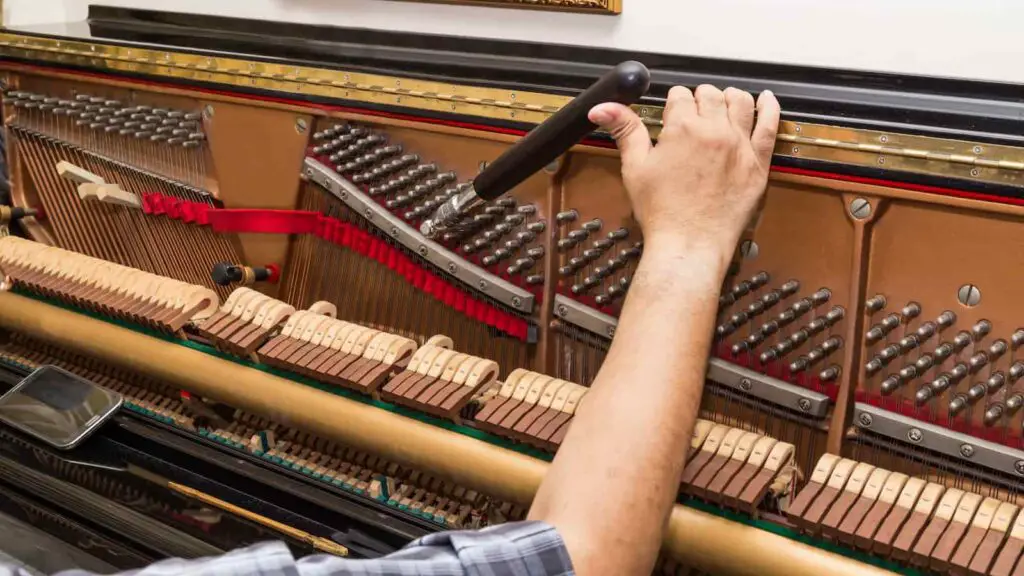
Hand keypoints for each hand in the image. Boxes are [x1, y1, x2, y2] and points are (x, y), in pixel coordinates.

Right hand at [589, 85, 780, 270]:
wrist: (690, 245)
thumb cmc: (662, 212)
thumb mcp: (635, 167)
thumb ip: (624, 130)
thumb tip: (603, 108)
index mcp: (683, 128)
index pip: (680, 96)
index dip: (673, 102)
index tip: (671, 112)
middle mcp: (715, 131)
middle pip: (710, 95)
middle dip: (699, 98)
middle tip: (693, 112)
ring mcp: (740, 146)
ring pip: (740, 102)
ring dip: (729, 97)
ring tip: (723, 101)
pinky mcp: (758, 164)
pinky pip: (770, 126)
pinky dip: (769, 108)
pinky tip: (767, 99)